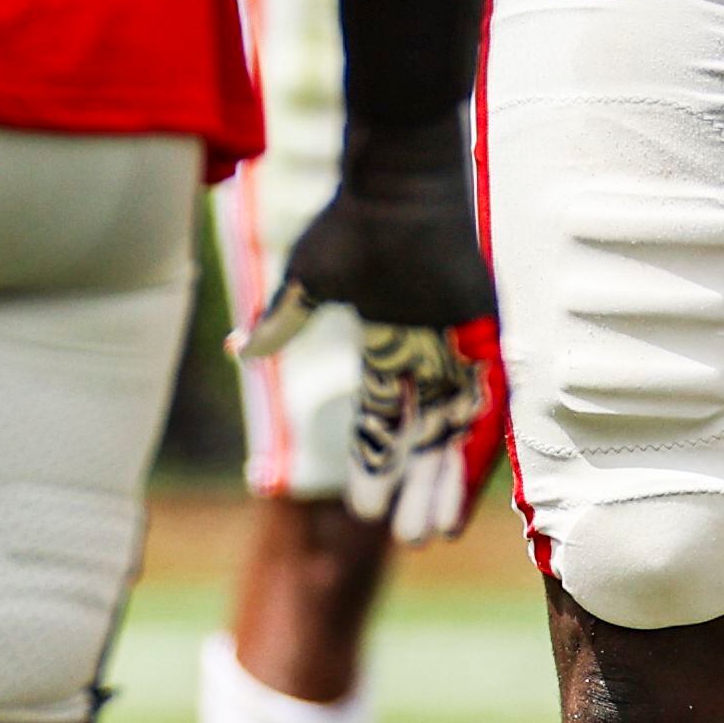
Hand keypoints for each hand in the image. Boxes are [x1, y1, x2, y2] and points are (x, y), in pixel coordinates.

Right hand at [240, 118, 497, 543]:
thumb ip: (282, 322)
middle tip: (405, 537)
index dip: (374, 465)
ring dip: (444, 481)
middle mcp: (426, 353)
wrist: (399, 185)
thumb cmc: (353, 224)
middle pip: (422, 437)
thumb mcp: (309, 282)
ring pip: (454, 432)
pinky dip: (480, 445)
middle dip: (413, 487)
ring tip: (432, 531)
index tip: (364, 508)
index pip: (380, 421)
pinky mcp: (486, 336)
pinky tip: (467, 485)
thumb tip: (235, 350)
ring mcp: (459, 348)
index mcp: (387, 345)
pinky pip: (488, 404)